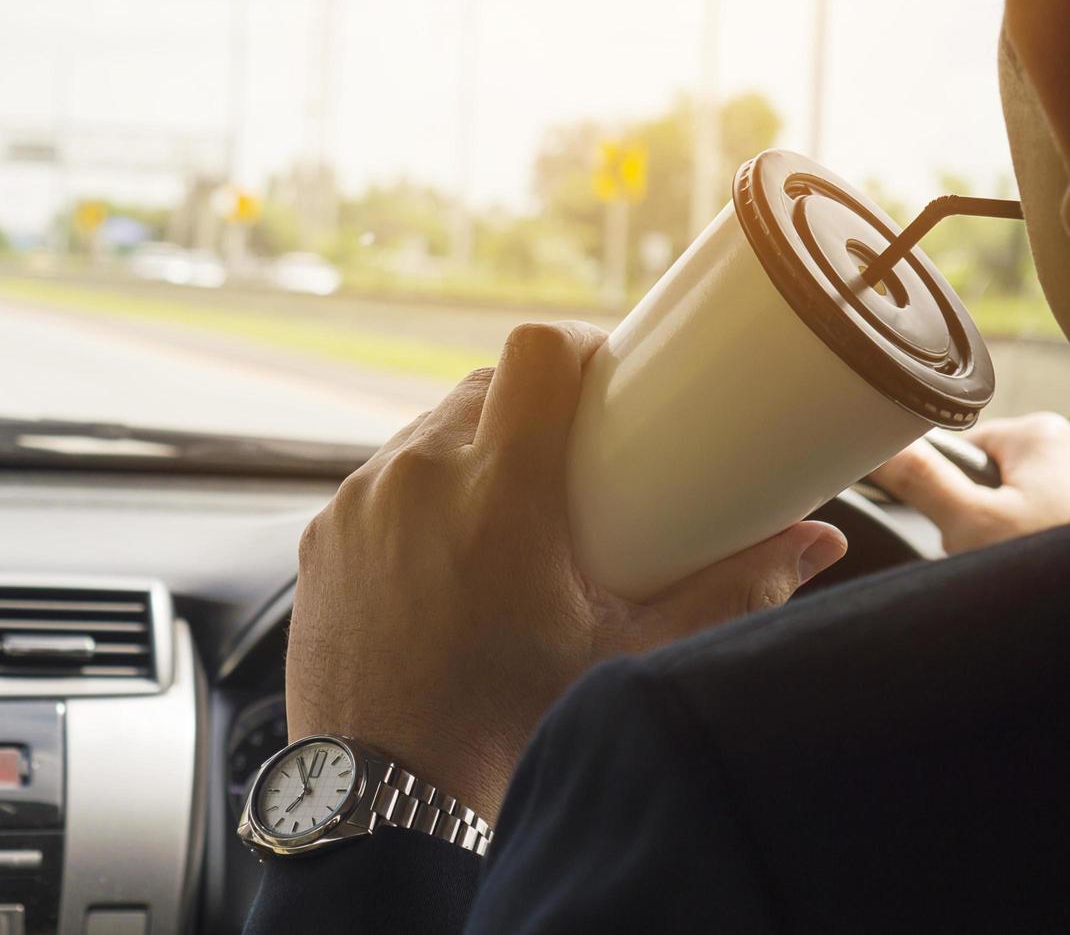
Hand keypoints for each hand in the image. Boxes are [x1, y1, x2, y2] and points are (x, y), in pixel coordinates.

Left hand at [286, 322, 846, 823]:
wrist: (386, 794)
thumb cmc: (508, 728)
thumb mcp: (627, 656)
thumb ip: (728, 591)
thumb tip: (818, 542)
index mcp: (499, 490)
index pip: (535, 353)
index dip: (574, 347)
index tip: (603, 372)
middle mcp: (417, 477)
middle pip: (482, 387)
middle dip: (528, 406)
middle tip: (568, 454)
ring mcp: (359, 504)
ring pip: (425, 434)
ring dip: (468, 450)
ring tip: (505, 506)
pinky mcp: (323, 535)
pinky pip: (377, 483)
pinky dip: (413, 496)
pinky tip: (439, 551)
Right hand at [870, 412, 1069, 553]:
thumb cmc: (1055, 567)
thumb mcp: (972, 524)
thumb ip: (919, 480)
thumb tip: (875, 448)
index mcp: (1037, 434)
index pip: (957, 451)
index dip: (942, 492)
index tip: (951, 522)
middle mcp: (1066, 451)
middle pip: (985, 484)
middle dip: (975, 524)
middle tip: (986, 552)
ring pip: (1011, 514)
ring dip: (1002, 545)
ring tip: (1017, 568)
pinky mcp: (1069, 524)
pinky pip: (1034, 533)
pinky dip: (1028, 556)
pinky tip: (1034, 577)